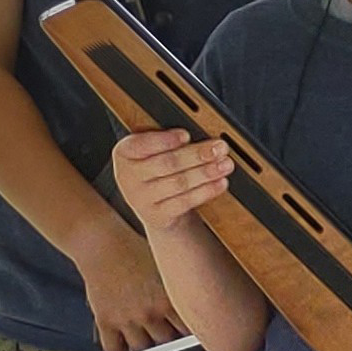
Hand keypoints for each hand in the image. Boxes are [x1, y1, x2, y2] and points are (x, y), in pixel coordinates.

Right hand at [65, 212, 186, 350]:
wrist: (104, 245)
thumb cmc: (137, 251)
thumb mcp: (169, 268)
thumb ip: (180, 289)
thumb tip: (198, 301)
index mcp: (170, 298)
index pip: (190, 330)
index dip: (192, 336)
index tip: (194, 338)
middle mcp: (150, 312)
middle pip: (167, 344)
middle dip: (170, 343)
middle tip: (170, 340)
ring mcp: (127, 319)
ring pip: (142, 350)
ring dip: (146, 348)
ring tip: (149, 341)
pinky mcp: (105, 321)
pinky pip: (114, 349)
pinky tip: (125, 343)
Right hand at [112, 129, 232, 233]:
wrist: (156, 204)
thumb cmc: (159, 168)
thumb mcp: (156, 149)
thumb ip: (171, 140)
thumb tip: (200, 136)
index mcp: (125, 152)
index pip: (142, 144)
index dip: (165, 140)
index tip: (186, 135)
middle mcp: (127, 176)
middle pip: (167, 163)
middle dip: (197, 154)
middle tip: (220, 148)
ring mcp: (140, 198)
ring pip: (178, 183)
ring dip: (206, 172)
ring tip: (226, 164)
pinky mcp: (156, 215)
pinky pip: (185, 202)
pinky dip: (206, 191)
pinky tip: (220, 183)